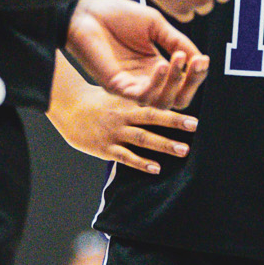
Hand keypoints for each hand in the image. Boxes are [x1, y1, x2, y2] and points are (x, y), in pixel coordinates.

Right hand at [53, 79, 193, 175]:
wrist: (68, 108)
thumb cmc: (97, 102)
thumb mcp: (119, 96)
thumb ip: (140, 101)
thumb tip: (165, 101)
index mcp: (129, 103)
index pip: (155, 106)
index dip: (174, 113)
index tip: (194, 119)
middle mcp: (124, 116)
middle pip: (152, 119)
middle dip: (174, 124)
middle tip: (194, 129)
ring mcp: (114, 132)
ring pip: (142, 139)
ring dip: (163, 145)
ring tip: (183, 150)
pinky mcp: (105, 148)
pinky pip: (125, 156)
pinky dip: (141, 162)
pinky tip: (156, 168)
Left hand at [66, 0, 209, 106]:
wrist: (86, 12)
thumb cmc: (117, 16)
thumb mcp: (155, 25)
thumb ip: (177, 42)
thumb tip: (201, 59)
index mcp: (156, 66)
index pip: (183, 82)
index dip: (196, 75)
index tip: (203, 59)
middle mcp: (146, 80)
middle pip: (177, 99)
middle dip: (191, 84)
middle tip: (197, 64)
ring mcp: (132, 86)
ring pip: (162, 102)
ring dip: (175, 82)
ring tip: (178, 59)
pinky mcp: (117, 87)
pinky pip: (142, 95)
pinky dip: (156, 84)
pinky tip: (161, 65)